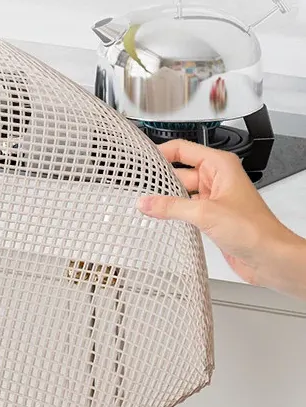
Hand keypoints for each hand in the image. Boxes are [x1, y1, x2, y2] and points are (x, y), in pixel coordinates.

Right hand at [137, 140, 305, 299]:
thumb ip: (172, 207)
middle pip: (179, 172)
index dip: (161, 152)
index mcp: (220, 166)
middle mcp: (217, 180)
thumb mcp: (205, 213)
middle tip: (138, 188)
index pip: (183, 149)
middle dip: (160, 180)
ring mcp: (213, 199)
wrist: (268, 257)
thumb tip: (147, 202)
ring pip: (181, 193)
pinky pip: (185, 210)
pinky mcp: (210, 218)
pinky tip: (160, 219)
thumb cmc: (254, 229)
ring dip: (166, 200)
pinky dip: (173, 214)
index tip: (142, 160)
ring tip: (145, 205)